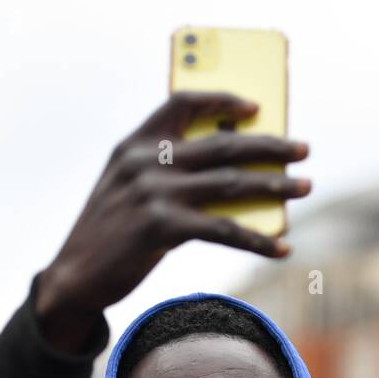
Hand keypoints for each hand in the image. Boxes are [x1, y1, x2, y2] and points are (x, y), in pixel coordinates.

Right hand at [35, 91, 311, 351]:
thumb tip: (236, 175)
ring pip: (231, 183)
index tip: (255, 107)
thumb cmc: (111, 235)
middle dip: (270, 145)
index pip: (182, 102)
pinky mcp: (161, 226)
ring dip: (275, 185)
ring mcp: (153, 192)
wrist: (74, 277)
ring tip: (304, 187)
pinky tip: (280, 247)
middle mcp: (145, 161)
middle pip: (222, 143)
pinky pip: (223, 229)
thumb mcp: (128, 190)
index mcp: (134, 144)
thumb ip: (168, 173)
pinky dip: (257, 240)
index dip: (223, 100)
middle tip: (303, 149)